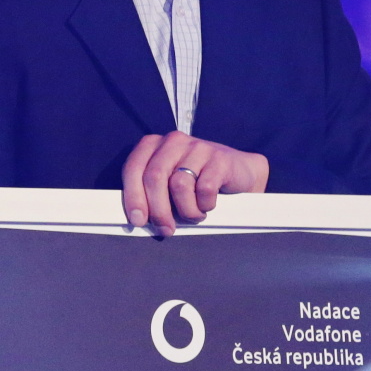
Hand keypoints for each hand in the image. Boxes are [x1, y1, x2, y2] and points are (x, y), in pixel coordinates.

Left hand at [123, 132, 268, 236]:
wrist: (238, 173)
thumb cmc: (196, 182)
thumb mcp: (168, 184)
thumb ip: (150, 194)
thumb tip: (138, 219)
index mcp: (153, 145)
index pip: (133, 168)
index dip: (133, 196)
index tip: (138, 220)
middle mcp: (173, 141)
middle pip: (154, 177)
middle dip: (157, 210)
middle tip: (165, 229)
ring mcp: (197, 147)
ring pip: (179, 185)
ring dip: (186, 210)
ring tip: (193, 215)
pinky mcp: (219, 158)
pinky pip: (204, 188)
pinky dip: (204, 205)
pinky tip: (207, 205)